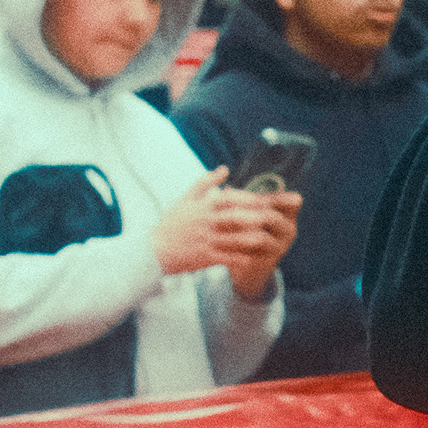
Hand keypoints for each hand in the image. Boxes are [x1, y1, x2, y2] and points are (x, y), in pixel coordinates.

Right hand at [156, 183, 301, 300]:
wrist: (151, 252)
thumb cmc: (171, 224)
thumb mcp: (185, 200)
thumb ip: (205, 183)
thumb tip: (225, 168)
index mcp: (202, 207)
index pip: (229, 198)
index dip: (249, 198)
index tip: (267, 200)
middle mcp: (205, 223)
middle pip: (235, 218)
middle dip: (257, 217)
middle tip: (276, 217)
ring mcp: (205, 241)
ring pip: (234, 239)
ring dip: (254, 239)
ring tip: (270, 238)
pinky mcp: (204, 258)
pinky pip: (227, 259)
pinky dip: (242, 258)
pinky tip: (255, 258)